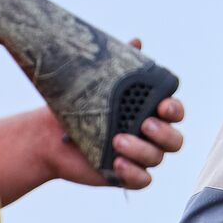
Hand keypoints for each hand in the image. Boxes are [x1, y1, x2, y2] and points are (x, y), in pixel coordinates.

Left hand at [49, 47, 186, 189]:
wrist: (47, 135)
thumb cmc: (75, 106)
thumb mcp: (96, 81)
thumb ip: (119, 64)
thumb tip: (137, 42)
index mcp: (149, 111)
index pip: (174, 112)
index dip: (175, 110)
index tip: (162, 104)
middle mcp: (149, 136)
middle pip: (175, 140)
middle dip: (164, 133)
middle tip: (144, 124)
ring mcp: (139, 157)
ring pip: (157, 158)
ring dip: (142, 150)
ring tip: (117, 141)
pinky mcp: (126, 176)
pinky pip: (142, 180)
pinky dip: (134, 173)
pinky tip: (118, 163)